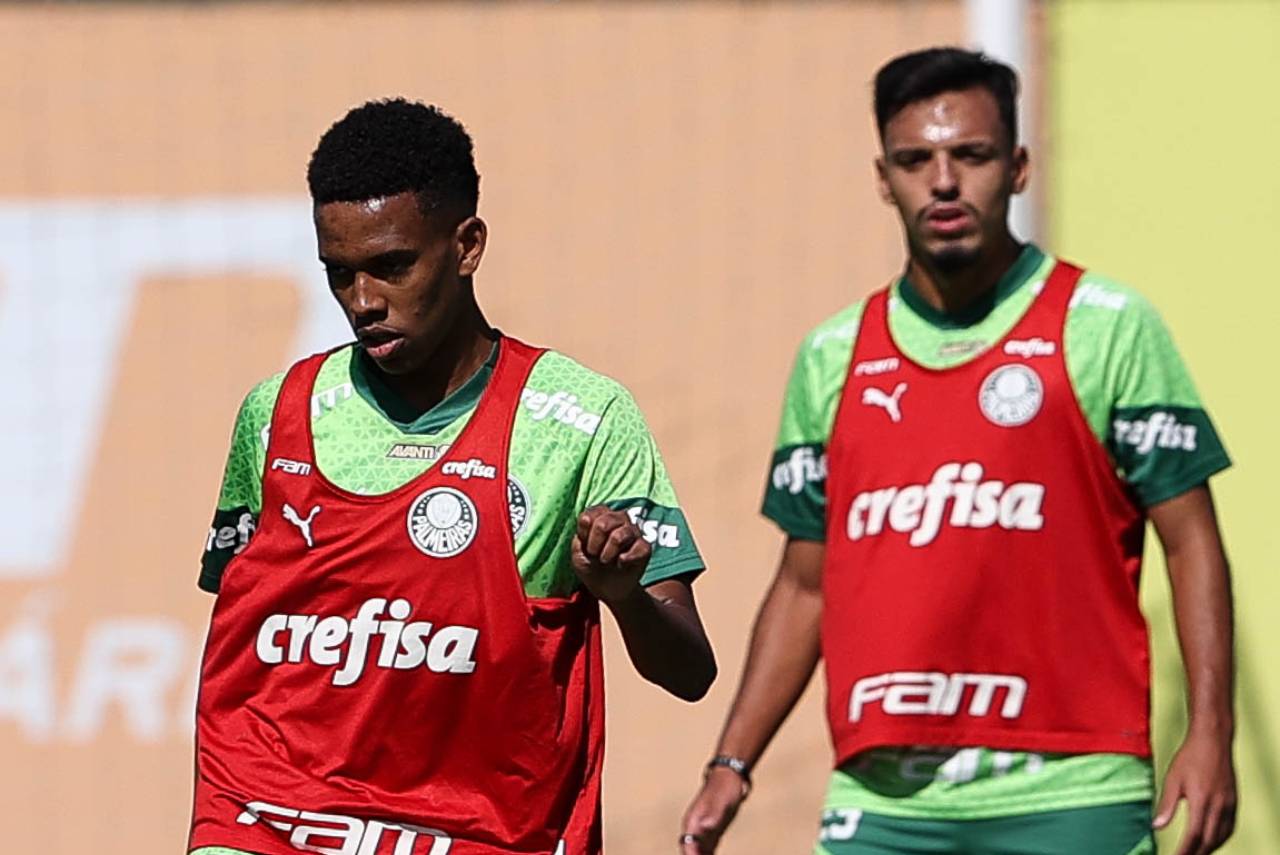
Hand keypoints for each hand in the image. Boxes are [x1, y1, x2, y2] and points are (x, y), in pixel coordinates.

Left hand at [571, 506, 649, 604]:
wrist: (606, 589)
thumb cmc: (591, 566)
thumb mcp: (577, 554)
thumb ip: (579, 538)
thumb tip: (589, 525)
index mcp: (601, 516)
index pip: (590, 515)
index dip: (584, 532)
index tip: (584, 546)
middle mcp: (619, 519)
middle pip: (603, 524)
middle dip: (594, 544)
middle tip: (594, 555)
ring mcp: (633, 532)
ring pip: (619, 536)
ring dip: (608, 553)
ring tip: (605, 561)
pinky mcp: (644, 547)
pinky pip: (639, 547)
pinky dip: (625, 559)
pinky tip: (621, 564)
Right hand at [680, 767, 747, 853]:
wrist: (728, 777)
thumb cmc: (724, 789)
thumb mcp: (722, 802)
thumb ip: (713, 815)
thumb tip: (706, 826)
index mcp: (693, 822)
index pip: (688, 846)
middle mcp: (694, 829)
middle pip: (690, 852)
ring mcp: (701, 832)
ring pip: (697, 853)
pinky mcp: (711, 834)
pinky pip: (707, 852)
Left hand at [1153, 729, 1236, 854]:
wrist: (1212, 740)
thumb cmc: (1190, 757)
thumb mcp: (1172, 779)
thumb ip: (1166, 804)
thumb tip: (1156, 826)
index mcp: (1201, 801)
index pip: (1194, 836)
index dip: (1185, 851)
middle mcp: (1218, 806)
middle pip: (1209, 841)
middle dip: (1196, 853)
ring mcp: (1229, 804)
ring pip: (1221, 836)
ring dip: (1208, 848)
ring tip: (1195, 853)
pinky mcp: (1234, 801)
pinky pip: (1229, 827)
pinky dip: (1220, 838)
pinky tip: (1211, 840)